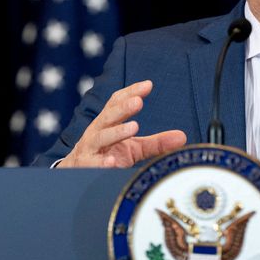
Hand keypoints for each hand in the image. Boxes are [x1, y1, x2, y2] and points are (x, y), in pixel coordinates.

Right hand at [57, 80, 186, 167]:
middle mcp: (96, 132)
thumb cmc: (108, 155)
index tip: (148, 85)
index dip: (130, 92)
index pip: (116, 102)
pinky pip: (93, 165)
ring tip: (133, 127)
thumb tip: (183, 137)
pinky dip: (102, 163)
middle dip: (123, 108)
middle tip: (139, 102)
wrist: (76, 174)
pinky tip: (112, 162)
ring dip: (116, 132)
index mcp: (107, 122)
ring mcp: (89, 149)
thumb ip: (156, 143)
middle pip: (108, 116)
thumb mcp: (134, 148)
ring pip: (100, 137)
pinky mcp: (86, 167)